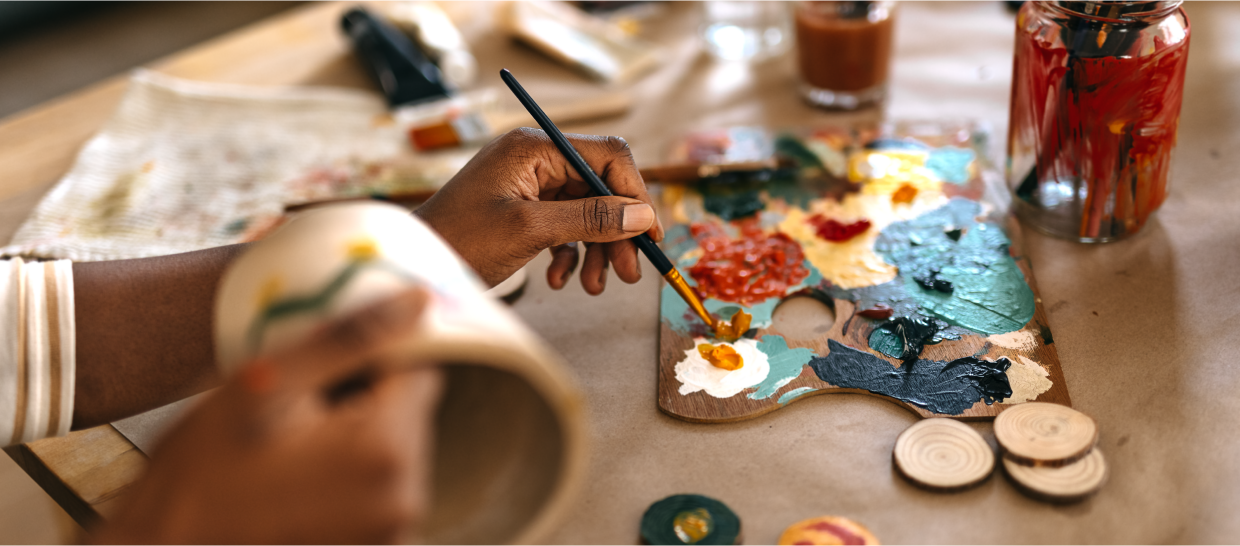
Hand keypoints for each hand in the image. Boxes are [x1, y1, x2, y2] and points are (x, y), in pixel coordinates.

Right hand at [94, 289, 442, 544]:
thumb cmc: (199, 477)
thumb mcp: (266, 384)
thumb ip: (350, 340)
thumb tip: (415, 302)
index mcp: (385, 452)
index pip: (421, 372)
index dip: (374, 358)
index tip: (327, 367)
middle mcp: (403, 501)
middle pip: (409, 414)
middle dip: (361, 403)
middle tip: (293, 414)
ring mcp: (390, 533)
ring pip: (392, 451)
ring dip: (351, 442)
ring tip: (287, 455)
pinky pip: (377, 491)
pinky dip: (346, 479)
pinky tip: (296, 484)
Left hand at [415, 128, 663, 294]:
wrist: (417, 265)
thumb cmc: (460, 240)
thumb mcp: (531, 230)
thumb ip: (589, 219)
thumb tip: (641, 216)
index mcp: (534, 147)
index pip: (607, 156)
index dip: (634, 194)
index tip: (649, 234)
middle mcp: (535, 158)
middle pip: (600, 187)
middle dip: (617, 232)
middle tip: (629, 273)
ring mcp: (529, 183)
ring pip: (586, 211)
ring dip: (597, 249)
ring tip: (594, 286)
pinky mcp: (524, 208)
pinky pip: (565, 226)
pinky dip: (571, 253)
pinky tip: (560, 277)